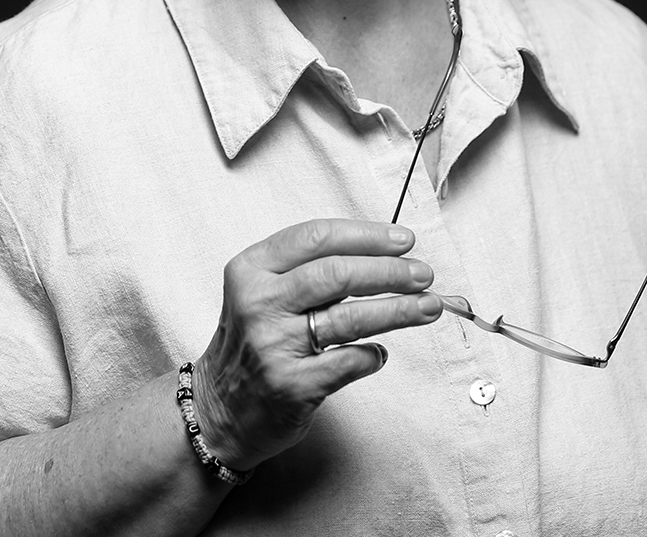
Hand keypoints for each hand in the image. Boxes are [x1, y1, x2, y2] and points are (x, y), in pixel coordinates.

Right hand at [192, 218, 440, 470]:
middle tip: (423, 274)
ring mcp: (273, 345)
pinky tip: (381, 352)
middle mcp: (259, 303)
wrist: (218, 410)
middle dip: (390, 271)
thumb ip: (308, 269)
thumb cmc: (253, 341)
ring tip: (428, 306)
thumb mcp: (262, 290)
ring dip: (398, 310)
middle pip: (337, 274)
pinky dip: (373, 355)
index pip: (317, 237)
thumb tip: (383, 253)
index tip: (403, 240)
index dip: (366, 235)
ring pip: (349, 318)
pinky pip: (348, 362)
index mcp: (252, 268)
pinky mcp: (291, 385)